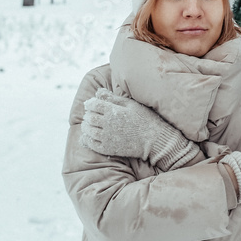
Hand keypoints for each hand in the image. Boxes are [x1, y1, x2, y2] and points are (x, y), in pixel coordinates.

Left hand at [80, 88, 198, 169]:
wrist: (154, 139)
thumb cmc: (144, 119)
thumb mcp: (130, 104)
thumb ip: (113, 98)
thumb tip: (98, 92)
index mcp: (113, 111)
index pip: (93, 105)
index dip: (89, 103)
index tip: (90, 104)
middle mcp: (108, 124)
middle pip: (89, 118)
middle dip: (88, 115)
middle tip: (89, 114)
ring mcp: (107, 138)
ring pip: (89, 131)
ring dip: (86, 126)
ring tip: (88, 124)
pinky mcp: (109, 149)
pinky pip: (92, 145)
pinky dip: (87, 139)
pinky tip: (89, 137)